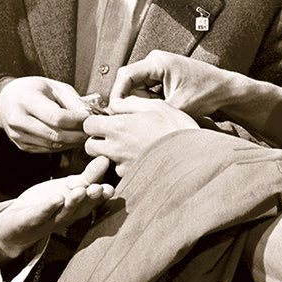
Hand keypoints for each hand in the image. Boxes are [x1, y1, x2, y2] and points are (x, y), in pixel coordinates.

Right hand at [0, 75, 90, 153]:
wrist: (6, 99)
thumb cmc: (32, 89)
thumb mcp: (53, 86)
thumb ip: (72, 100)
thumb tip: (89, 115)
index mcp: (26, 100)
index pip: (56, 117)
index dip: (76, 121)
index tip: (89, 118)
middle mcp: (18, 119)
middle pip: (55, 135)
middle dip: (78, 135)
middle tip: (91, 130)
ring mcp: (18, 135)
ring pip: (53, 146)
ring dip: (72, 143)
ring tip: (83, 134)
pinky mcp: (21, 145)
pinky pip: (47, 150)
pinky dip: (62, 146)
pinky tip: (71, 138)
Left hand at [0, 157, 115, 261]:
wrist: (17, 226)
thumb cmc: (47, 204)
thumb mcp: (69, 187)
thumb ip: (89, 175)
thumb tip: (106, 158)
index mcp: (78, 208)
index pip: (92, 202)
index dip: (102, 196)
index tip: (111, 189)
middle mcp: (67, 216)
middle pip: (81, 208)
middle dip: (91, 199)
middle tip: (99, 189)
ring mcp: (49, 220)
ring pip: (63, 212)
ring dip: (73, 203)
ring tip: (80, 191)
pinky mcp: (30, 221)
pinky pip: (40, 215)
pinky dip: (48, 207)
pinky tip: (56, 198)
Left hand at [83, 97, 198, 169]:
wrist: (193, 156)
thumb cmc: (176, 128)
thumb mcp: (155, 105)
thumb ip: (130, 103)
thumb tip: (115, 104)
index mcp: (119, 127)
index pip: (88, 125)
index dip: (95, 122)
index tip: (105, 121)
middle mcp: (116, 148)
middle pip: (90, 146)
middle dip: (96, 141)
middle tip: (112, 136)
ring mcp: (123, 165)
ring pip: (104, 161)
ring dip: (110, 155)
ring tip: (129, 148)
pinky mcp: (132, 178)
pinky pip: (120, 172)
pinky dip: (125, 166)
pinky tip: (140, 159)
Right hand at [110, 51, 237, 118]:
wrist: (227, 91)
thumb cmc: (207, 94)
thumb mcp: (176, 107)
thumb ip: (149, 112)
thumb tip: (126, 118)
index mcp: (157, 62)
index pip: (125, 76)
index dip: (117, 95)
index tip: (116, 112)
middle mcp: (156, 60)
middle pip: (129, 82)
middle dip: (131, 101)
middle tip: (137, 118)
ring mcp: (160, 67)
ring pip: (138, 88)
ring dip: (142, 103)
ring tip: (157, 113)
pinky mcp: (164, 75)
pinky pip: (147, 89)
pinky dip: (150, 101)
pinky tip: (162, 110)